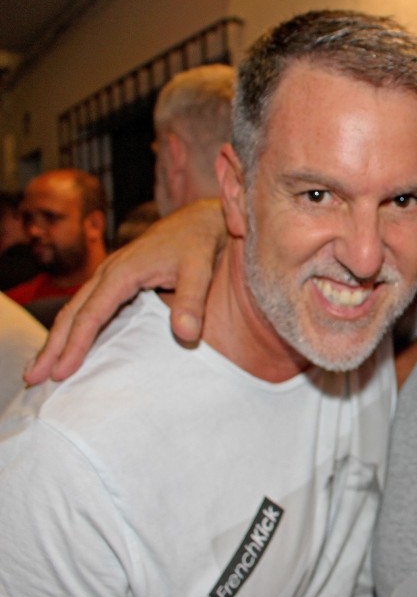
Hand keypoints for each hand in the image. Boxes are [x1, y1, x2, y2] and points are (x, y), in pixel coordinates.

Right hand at [24, 198, 226, 383]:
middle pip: (71, 313)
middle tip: (34, 377)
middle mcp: (109, 272)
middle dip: (52, 346)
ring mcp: (111, 275)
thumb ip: (192, 301)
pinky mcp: (118, 279)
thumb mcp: (200, 269)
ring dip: (57, 338)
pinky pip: (88, 306)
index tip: (62, 372)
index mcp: (123, 272)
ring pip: (75, 309)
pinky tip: (69, 344)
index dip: (75, 345)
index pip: (91, 314)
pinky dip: (74, 327)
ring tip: (41, 367)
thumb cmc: (200, 242)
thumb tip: (186, 335)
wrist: (201, 219)